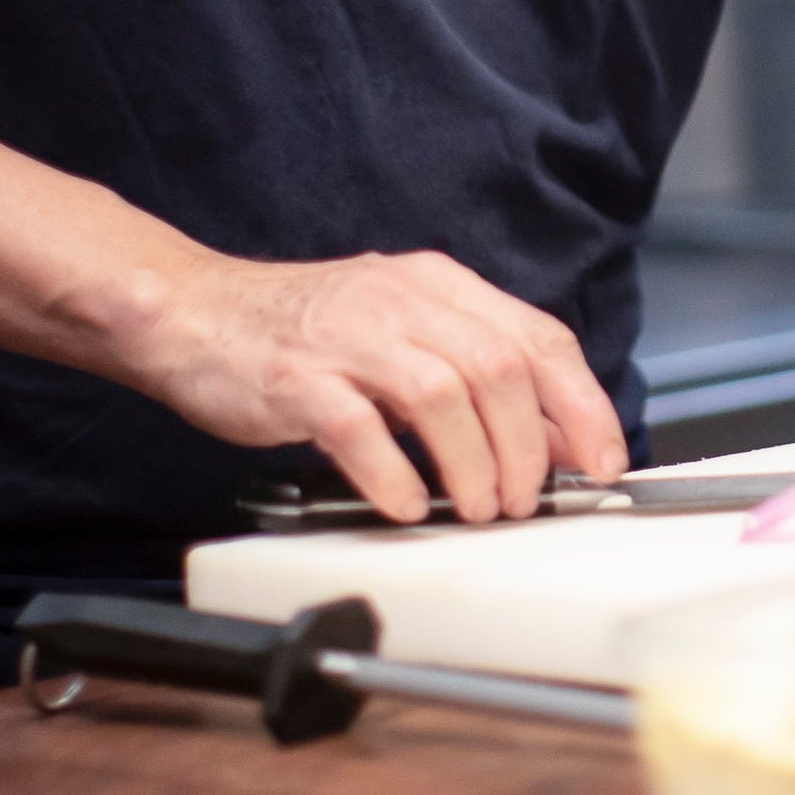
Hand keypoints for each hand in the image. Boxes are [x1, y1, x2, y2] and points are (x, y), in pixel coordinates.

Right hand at [116, 250, 631, 522]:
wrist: (193, 313)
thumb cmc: (301, 333)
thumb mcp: (401, 334)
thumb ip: (473, 375)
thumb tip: (551, 438)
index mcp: (438, 286)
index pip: (539, 339)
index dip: (582, 405)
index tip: (602, 460)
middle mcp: (402, 301)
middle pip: (500, 368)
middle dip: (529, 446)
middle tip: (528, 499)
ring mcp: (349, 337)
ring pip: (443, 395)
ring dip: (475, 464)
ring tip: (478, 508)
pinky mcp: (296, 379)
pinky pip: (359, 429)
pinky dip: (393, 474)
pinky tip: (404, 504)